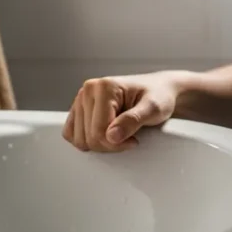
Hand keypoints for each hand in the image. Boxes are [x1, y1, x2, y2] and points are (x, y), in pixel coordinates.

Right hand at [62, 72, 177, 151]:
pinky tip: (106, 135)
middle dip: (109, 145)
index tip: (134, 140)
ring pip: (78, 138)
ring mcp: (81, 99)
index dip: (116, 144)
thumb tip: (111, 136)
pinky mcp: (79, 108)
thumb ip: (133, 120)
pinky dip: (87, 141)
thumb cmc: (159, 96)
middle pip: (87, 137)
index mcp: (104, 86)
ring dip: (99, 144)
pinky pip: (71, 133)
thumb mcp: (153, 108)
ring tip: (120, 135)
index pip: (98, 131)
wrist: (160, 90)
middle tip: (129, 138)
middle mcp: (88, 90)